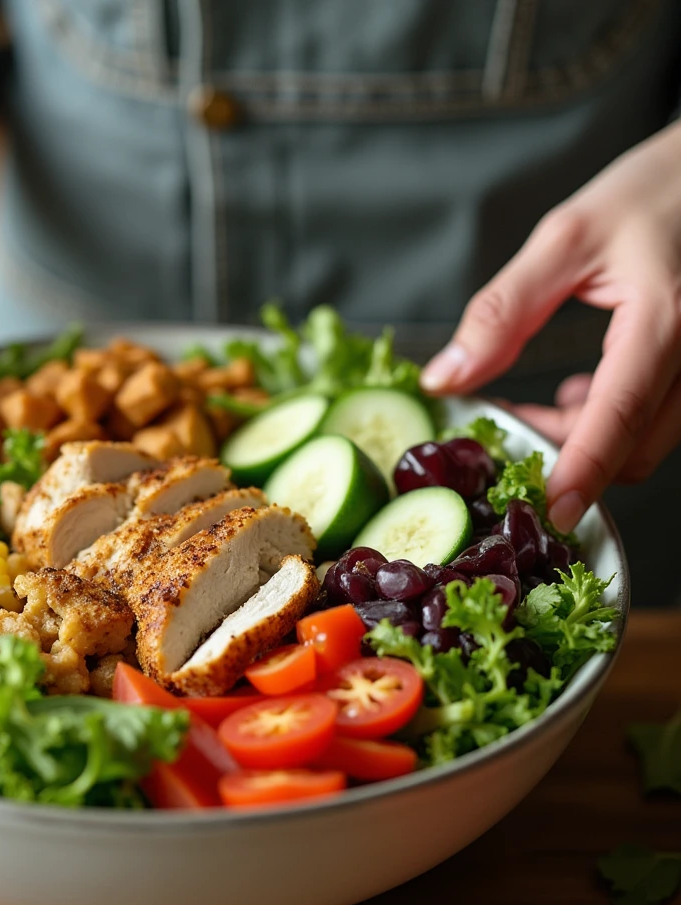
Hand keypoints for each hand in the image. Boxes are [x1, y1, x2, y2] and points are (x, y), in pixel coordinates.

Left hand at [420, 120, 680, 533]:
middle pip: (636, 447)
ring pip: (650, 440)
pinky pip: (659, 419)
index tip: (552, 511)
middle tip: (512, 433)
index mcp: (665, 322)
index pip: (619, 418)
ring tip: (542, 407)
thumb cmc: (652, 191)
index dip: (582, 472)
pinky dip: (612, 422)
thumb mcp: (564, 240)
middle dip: (571, 458)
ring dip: (589, 441)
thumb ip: (502, 312)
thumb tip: (447, 377)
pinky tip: (582, 389)